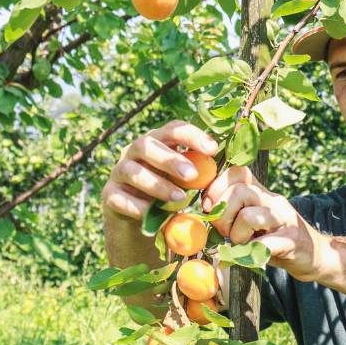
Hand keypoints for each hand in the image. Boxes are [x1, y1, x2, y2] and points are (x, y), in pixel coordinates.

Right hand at [102, 120, 218, 221]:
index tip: (213, 149)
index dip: (192, 135)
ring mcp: (119, 171)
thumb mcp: (186, 177)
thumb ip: (202, 169)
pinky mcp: (110, 194)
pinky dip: (138, 207)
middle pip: (146, 145)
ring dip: (157, 185)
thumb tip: (234, 163)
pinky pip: (120, 198)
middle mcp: (134, 151)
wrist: (139, 215)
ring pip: (132, 171)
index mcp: (158, 141)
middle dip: (170, 159)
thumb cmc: (170, 188)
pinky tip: (153, 214)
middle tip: (192, 175)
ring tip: (180, 200)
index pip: (172, 129)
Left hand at [203, 166, 331, 282]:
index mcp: (263, 193)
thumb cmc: (278, 240)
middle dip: (223, 216)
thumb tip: (202, 216)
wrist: (316, 256)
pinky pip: (263, 244)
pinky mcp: (291, 241)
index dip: (217, 186)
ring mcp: (284, 220)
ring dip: (237, 236)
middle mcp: (274, 201)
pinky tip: (246, 258)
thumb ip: (233, 215)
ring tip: (242, 245)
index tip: (210, 206)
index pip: (238, 171)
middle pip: (239, 192)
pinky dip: (248, 254)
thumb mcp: (256, 222)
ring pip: (249, 216)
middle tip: (225, 233)